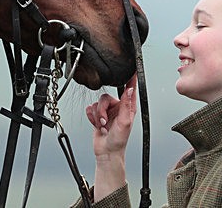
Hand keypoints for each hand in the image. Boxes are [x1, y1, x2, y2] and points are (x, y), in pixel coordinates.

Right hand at [85, 75, 136, 201]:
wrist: (106, 152)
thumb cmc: (118, 141)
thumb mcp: (124, 122)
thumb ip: (126, 104)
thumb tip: (130, 89)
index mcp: (127, 108)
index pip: (129, 89)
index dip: (130, 79)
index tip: (131, 68)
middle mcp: (118, 107)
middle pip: (106, 97)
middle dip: (102, 110)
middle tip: (104, 121)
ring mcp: (107, 111)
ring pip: (97, 103)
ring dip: (97, 116)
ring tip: (101, 126)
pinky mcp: (98, 115)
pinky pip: (90, 109)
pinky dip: (91, 117)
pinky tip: (96, 125)